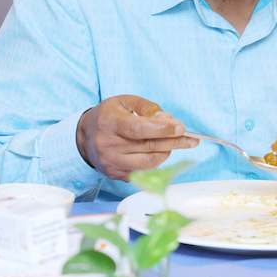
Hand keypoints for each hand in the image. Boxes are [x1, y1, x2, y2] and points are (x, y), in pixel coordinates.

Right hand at [75, 95, 198, 181]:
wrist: (85, 136)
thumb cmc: (109, 115)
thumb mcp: (126, 101)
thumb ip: (147, 108)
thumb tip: (167, 119)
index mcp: (109, 122)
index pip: (138, 128)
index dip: (162, 129)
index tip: (181, 127)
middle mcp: (107, 145)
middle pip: (147, 146)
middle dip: (174, 142)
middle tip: (191, 139)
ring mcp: (111, 162)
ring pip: (148, 162)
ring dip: (167, 152)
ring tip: (175, 143)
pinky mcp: (115, 175)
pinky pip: (143, 172)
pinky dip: (156, 162)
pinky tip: (161, 152)